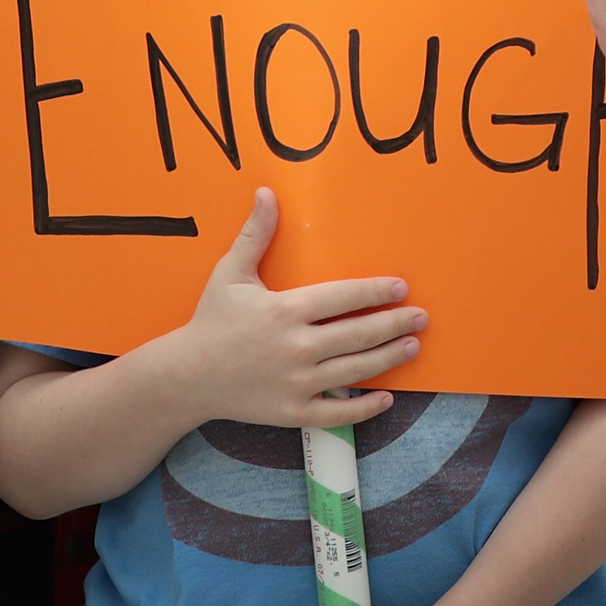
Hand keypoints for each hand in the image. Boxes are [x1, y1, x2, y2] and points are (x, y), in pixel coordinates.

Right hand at [153, 188, 424, 429]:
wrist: (185, 376)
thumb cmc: (211, 320)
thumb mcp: (230, 273)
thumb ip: (256, 234)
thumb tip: (267, 191)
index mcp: (285, 310)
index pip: (344, 297)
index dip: (376, 292)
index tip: (401, 288)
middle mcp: (296, 347)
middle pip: (359, 334)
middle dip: (395, 325)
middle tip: (421, 317)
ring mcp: (295, 383)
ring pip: (355, 371)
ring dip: (388, 359)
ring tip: (412, 347)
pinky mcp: (291, 413)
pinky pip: (336, 413)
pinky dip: (364, 408)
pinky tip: (385, 397)